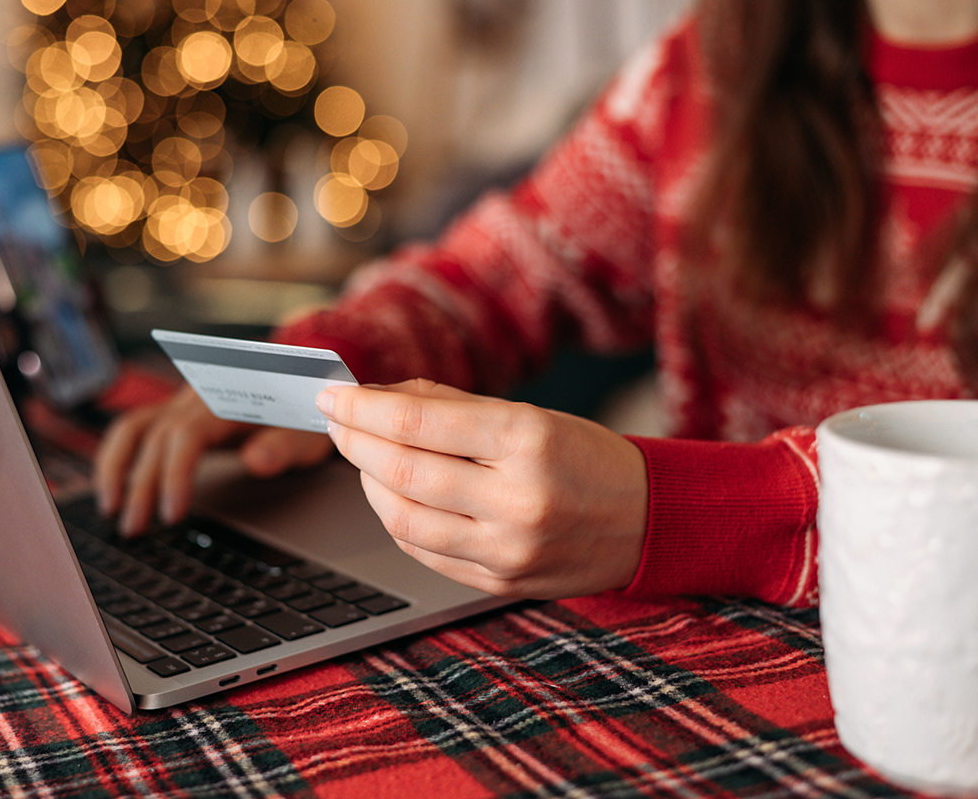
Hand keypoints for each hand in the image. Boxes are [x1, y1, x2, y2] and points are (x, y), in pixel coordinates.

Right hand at [93, 384, 334, 535]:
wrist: (298, 381)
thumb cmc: (302, 410)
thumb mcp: (306, 431)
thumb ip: (284, 446)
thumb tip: (258, 461)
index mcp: (227, 397)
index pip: (186, 434)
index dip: (174, 473)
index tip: (171, 513)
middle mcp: (196, 395)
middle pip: (155, 437)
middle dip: (140, 484)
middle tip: (134, 529)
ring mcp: (181, 401)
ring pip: (133, 427)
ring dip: (115, 467)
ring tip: (108, 509)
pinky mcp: (174, 412)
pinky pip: (135, 428)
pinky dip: (118, 455)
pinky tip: (110, 486)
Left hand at [315, 379, 647, 598]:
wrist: (648, 521)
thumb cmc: (586, 458)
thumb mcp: (529, 414)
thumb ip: (449, 405)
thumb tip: (378, 397)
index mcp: (528, 440)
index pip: (417, 422)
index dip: (362, 408)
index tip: (333, 395)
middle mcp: (518, 499)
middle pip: (402, 471)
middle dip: (354, 442)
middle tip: (336, 422)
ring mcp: (508, 550)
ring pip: (403, 519)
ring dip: (368, 483)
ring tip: (364, 457)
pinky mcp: (499, 583)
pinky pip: (423, 553)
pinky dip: (396, 520)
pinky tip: (393, 496)